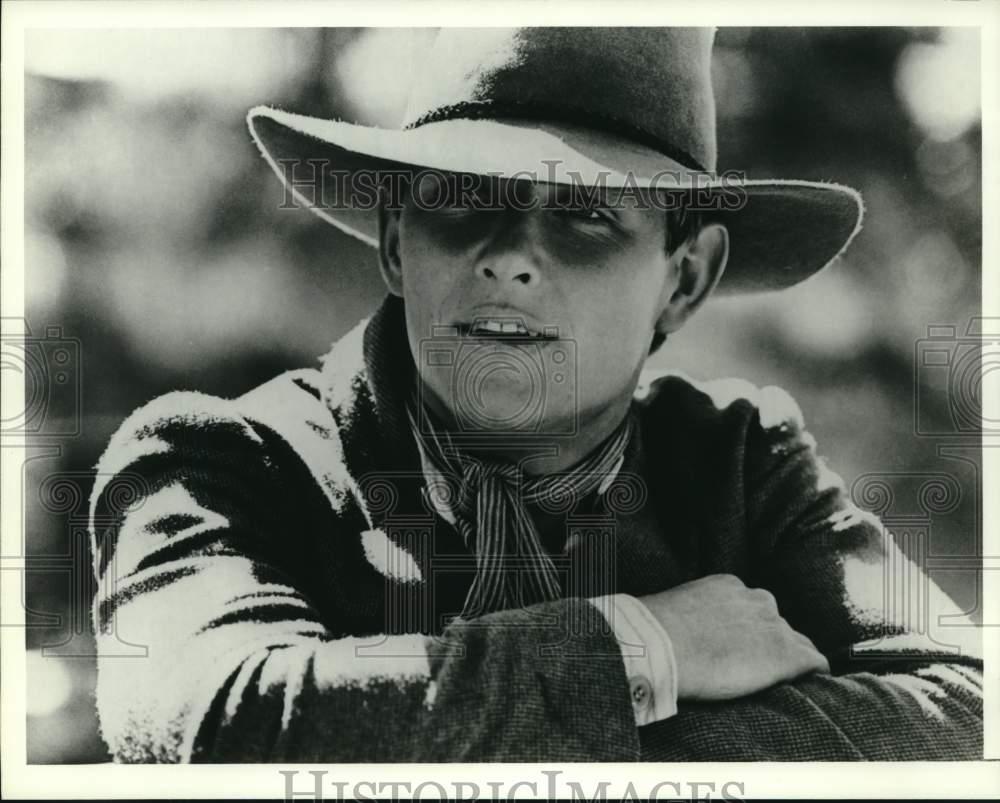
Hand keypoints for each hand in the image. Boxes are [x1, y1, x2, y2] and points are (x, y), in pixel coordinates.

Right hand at [638, 574, 829, 700]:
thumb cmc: (658, 631)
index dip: (749, 629)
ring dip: (790, 657)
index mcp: (730, 586)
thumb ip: (693, 614)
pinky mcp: (786, 655)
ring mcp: (774, 626)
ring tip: (782, 678)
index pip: (753, 607)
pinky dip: (813, 672)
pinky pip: (814, 662)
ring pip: (797, 642)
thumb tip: (683, 629)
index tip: (739, 646)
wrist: (663, 645)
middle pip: (777, 623)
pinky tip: (812, 682)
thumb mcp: (678, 609)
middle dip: (770, 641)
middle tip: (755, 666)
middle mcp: (757, 600)